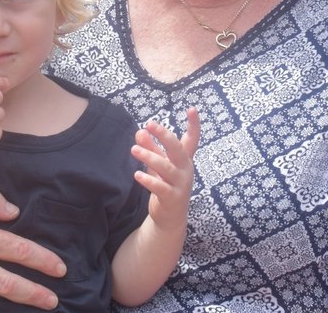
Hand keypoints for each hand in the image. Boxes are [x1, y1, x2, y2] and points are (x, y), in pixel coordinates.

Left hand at [131, 107, 200, 229]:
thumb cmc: (166, 184)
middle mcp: (186, 169)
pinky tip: (136, 175)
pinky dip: (148, 180)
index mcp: (184, 159)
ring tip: (134, 149)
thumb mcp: (159, 164)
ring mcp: (181, 184)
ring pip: (166, 167)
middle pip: (177, 149)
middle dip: (164, 135)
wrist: (170, 217)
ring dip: (149, 157)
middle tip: (149, 124)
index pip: (192, 139)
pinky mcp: (172, 198)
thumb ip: (151, 148)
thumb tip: (140, 131)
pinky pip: (160, 187)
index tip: (192, 108)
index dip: (193, 124)